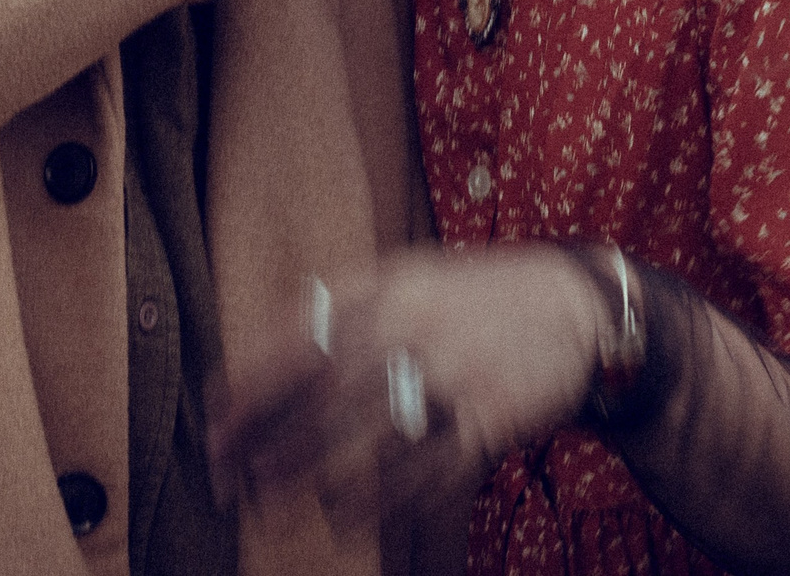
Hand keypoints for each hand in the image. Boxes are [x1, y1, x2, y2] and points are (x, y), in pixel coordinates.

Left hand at [211, 245, 608, 525]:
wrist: (572, 306)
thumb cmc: (469, 296)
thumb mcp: (406, 274)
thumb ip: (343, 303)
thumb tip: (267, 346)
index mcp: (388, 285)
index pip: (302, 336)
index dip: (252, 382)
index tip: (216, 419)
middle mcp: (416, 326)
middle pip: (326, 393)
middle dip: (272, 438)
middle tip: (231, 474)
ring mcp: (454, 375)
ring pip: (371, 437)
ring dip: (315, 474)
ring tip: (274, 500)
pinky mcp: (488, 421)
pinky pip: (426, 470)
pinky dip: (382, 498)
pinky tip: (347, 514)